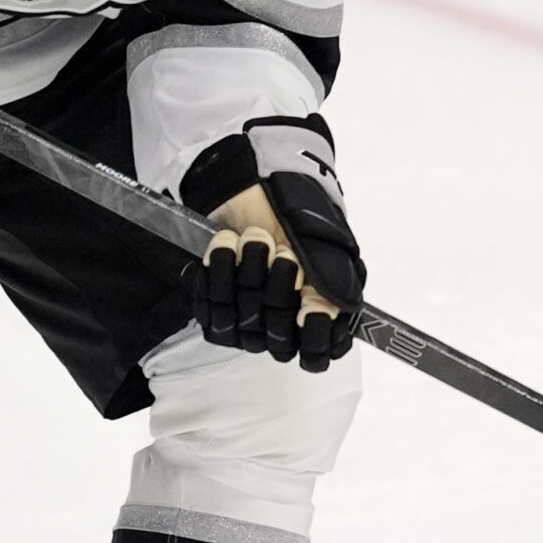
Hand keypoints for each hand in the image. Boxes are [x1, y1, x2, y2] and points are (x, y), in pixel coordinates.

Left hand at [192, 185, 349, 368]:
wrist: (254, 188)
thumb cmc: (295, 217)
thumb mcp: (324, 245)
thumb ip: (331, 280)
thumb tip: (327, 313)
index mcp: (319, 314)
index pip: (317, 354)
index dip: (314, 337)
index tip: (310, 309)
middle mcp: (282, 326)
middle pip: (279, 336)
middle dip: (279, 286)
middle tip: (284, 251)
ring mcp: (246, 322)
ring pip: (244, 318)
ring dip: (249, 267)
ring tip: (255, 237)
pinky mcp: (212, 309)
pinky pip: (211, 304)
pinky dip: (219, 265)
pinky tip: (228, 243)